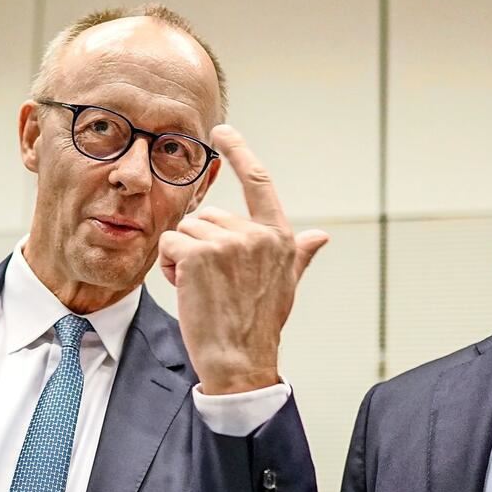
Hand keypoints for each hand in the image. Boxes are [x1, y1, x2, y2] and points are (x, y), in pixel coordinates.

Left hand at [158, 125, 328, 394]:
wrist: (240, 360)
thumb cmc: (260, 323)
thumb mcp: (286, 283)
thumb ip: (299, 253)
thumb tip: (321, 237)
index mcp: (279, 236)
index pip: (260, 181)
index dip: (240, 151)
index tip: (223, 131)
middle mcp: (256, 234)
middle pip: (208, 215)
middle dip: (200, 244)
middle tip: (213, 281)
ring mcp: (228, 243)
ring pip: (185, 231)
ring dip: (183, 257)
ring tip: (202, 288)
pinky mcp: (198, 255)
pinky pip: (170, 243)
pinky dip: (169, 265)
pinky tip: (186, 289)